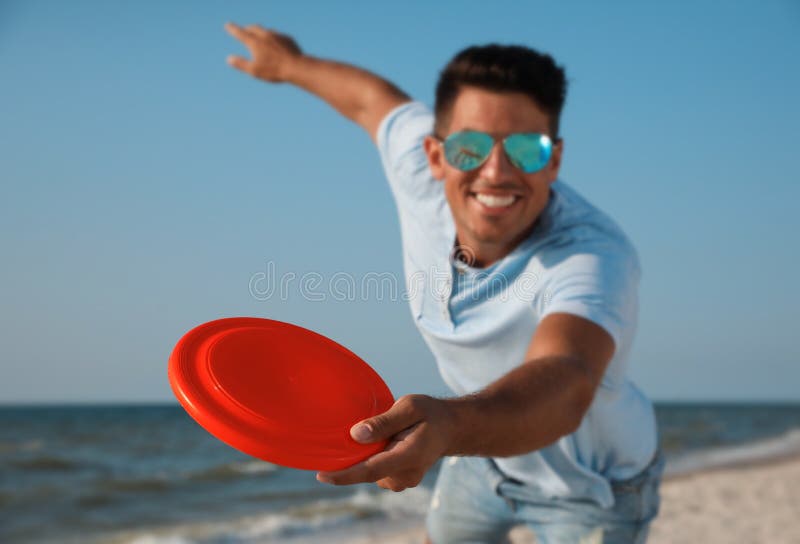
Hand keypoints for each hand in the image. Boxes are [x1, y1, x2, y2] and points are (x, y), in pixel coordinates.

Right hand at [224, 22, 302, 81]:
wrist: (296, 67)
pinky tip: (276, 43)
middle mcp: (265, 35)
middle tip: (244, 30)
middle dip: (247, 29)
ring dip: (261, 32)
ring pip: (266, 31)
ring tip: (259, 36)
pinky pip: (278, 36)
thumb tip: (229, 59)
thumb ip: (241, 64)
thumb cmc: (274, 71)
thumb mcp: (254, 70)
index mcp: (255, 42)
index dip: (233, 29)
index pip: (240, 33)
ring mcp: (278, 36)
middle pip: (253, 28)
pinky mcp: (288, 39)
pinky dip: (273, 38)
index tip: (228, 25)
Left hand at [316, 395, 456, 491]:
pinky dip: (371, 459)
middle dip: (353, 457)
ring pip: (370, 471)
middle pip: (366, 471)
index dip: (344, 475)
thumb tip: (355, 434)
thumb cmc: (429, 413)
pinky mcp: (398, 481)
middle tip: (359, 430)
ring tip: (382, 433)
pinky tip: (382, 443)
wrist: (450, 428)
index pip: (370, 470)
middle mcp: (405, 475)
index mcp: (409, 455)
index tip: (321, 475)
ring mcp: (403, 481)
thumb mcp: (409, 407)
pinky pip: (376, 472)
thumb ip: (383, 421)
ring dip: (365, 456)